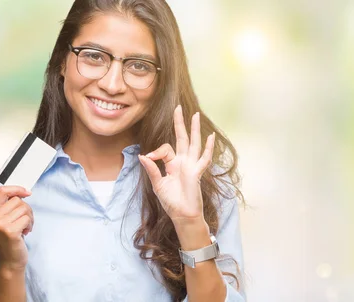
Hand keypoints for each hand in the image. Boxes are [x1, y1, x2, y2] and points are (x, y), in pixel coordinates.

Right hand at [0, 185, 33, 270]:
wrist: (10, 260)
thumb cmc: (10, 240)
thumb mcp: (5, 220)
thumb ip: (9, 206)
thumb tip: (23, 192)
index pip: (2, 191)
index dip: (17, 189)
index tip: (27, 193)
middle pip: (17, 200)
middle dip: (26, 209)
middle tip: (24, 221)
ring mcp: (0, 224)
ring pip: (24, 208)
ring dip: (29, 218)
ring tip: (24, 227)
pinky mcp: (9, 231)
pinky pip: (27, 218)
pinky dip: (30, 225)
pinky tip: (25, 233)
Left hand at [138, 105, 214, 223]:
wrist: (182, 215)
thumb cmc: (171, 202)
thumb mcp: (158, 184)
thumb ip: (152, 169)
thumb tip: (142, 156)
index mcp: (172, 164)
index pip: (165, 149)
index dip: (156, 151)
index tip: (149, 158)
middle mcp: (183, 162)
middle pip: (182, 138)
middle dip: (180, 123)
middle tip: (178, 107)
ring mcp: (192, 166)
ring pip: (193, 143)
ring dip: (195, 129)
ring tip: (196, 115)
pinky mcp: (197, 172)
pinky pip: (204, 158)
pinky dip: (208, 148)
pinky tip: (210, 137)